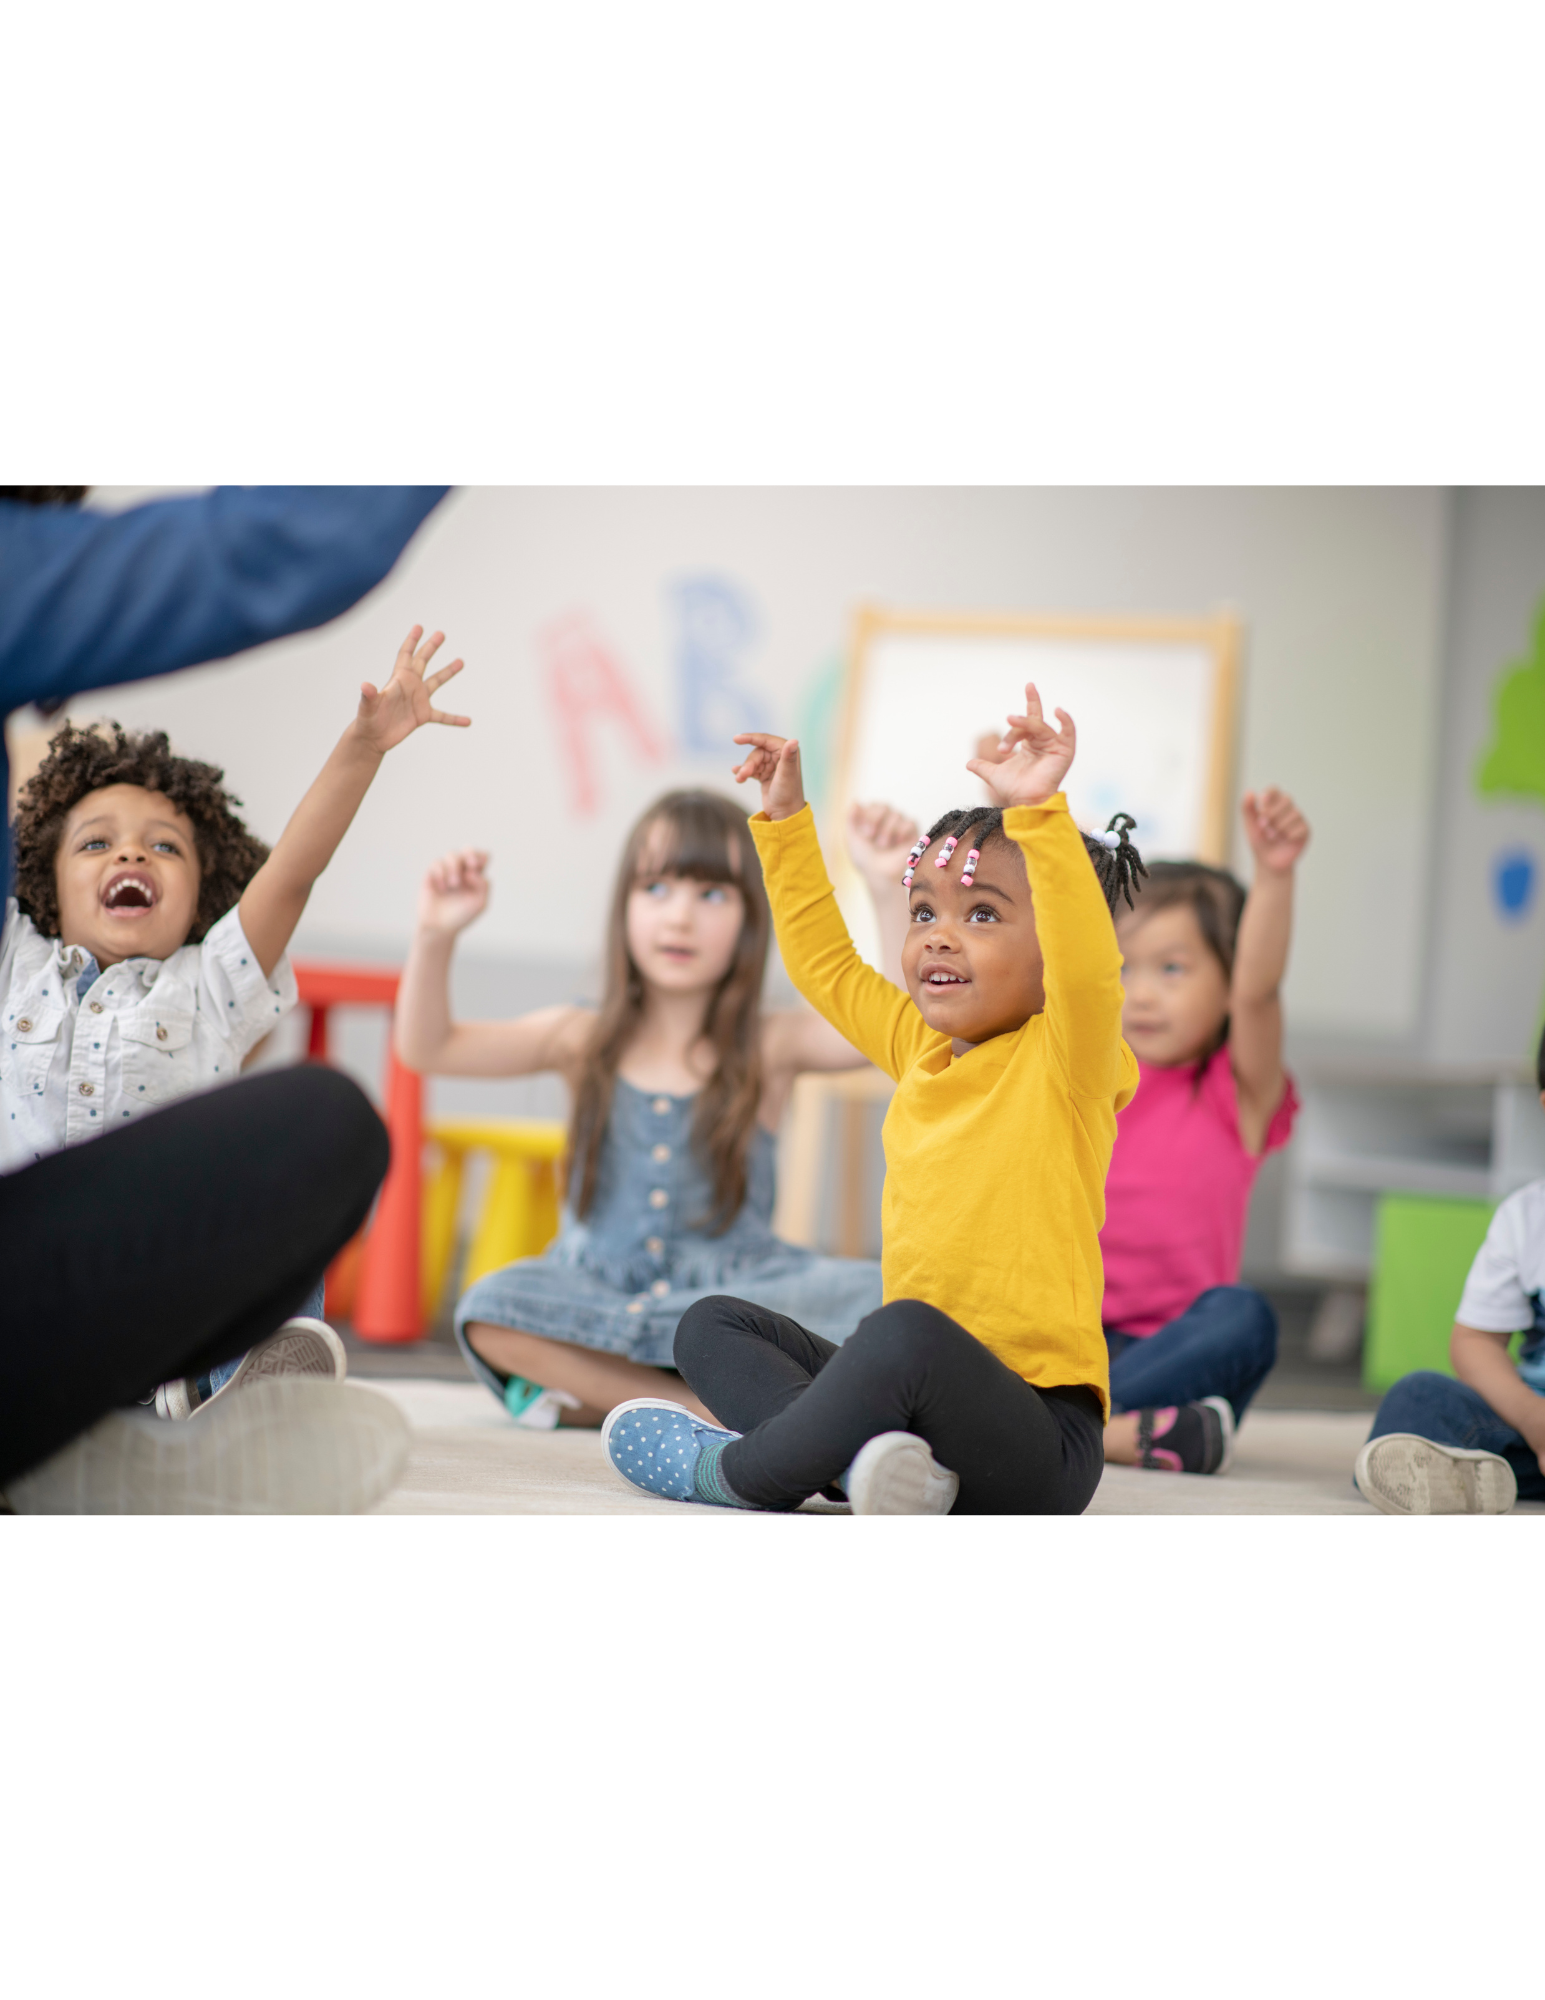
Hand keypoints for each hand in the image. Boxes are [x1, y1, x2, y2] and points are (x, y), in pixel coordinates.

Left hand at [355, 626, 470, 755]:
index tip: (419, 627)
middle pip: (422, 661)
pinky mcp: (423, 716)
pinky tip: (468, 721)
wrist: (373, 738)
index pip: (406, 655)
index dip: (412, 641)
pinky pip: (443, 716)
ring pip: (435, 682)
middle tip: (441, 634)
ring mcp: (418, 700)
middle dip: (431, 647)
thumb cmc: (368, 720)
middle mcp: (410, 686)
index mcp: (399, 679)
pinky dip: (455, 718)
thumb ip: (369, 695)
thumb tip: (365, 685)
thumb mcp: (368, 707)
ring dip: (448, 672)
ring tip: (461, 661)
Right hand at [418, 848, 490, 934]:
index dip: (481, 856)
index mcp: (475, 876)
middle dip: (469, 853)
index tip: (477, 867)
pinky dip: (441, 873)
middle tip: (471, 865)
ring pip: (452, 855)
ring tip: (454, 885)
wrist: (440, 927)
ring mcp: (446, 871)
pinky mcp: (432, 874)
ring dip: (454, 868)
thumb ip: (483, 885)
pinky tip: (442, 888)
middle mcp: (461, 871)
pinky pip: (437, 863)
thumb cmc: (461, 916)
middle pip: (467, 850)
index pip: (482, 856)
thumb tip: (471, 871)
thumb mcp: (479, 903)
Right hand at [731, 733, 805, 820]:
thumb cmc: (788, 795)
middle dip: (749, 763)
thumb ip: (789, 757)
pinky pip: (751, 769)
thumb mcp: (786, 775)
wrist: (784, 815)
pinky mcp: (765, 774)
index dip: (750, 738)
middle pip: (757, 753)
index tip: (735, 739)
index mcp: (787, 752)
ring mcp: (772, 765)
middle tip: (743, 775)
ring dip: (745, 770)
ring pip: (753, 761)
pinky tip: (736, 774)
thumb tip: (794, 740)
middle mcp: (780, 756)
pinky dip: (743, 771)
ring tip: (740, 780)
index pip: (766, 740)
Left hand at [847, 801, 920, 887]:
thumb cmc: (864, 859)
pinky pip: (909, 822)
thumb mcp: (852, 839)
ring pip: (896, 814)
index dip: (869, 816)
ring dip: (887, 831)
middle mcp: (887, 819)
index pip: (873, 805)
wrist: (879, 875)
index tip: (865, 834)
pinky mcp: (912, 833)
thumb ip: (851, 819)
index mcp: (872, 818)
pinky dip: (901, 832)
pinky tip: (897, 843)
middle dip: (876, 821)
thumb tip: (855, 801)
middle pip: (885, 806)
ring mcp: (900, 825)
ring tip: (884, 846)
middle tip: (871, 837)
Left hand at [965, 683, 1075, 807]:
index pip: (1028, 721)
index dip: (1026, 708)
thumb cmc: (1015, 790)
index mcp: (1031, 745)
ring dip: (1023, 725)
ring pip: (1039, 727)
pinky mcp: (1064, 751)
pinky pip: (1068, 732)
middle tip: (1026, 689)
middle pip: (1034, 720)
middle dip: (1032, 701)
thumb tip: (968, 764)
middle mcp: (1043, 742)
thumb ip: (983, 767)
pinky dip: (1065, 720)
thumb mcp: (994, 775)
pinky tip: (1057, 711)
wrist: (1025, 803)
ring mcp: (1055, 746)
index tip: (1024, 694)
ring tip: (1009, 721)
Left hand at [1241, 788, 1309, 873]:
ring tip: (1271, 836)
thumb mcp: (1250, 826)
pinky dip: (1288, 835)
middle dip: (1272, 812)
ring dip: (1279, 826)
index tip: (1262, 802)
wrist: (1268, 863)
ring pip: (1294, 813)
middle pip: (1287, 799)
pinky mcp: (1305, 831)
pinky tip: (1284, 841)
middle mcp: (1288, 809)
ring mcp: (1299, 819)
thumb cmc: (1260, 842)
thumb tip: (1250, 792)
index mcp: (1274, 805)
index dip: (1270, 794)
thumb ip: (1248, 809)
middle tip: (1262, 824)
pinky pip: (1299, 828)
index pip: (1275, 790)